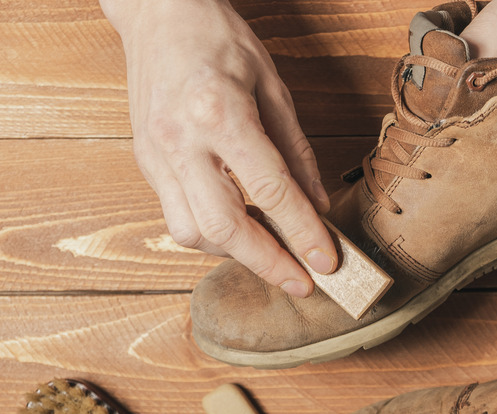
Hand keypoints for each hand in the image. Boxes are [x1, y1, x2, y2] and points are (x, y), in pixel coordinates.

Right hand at [100, 0, 335, 296]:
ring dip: (235, 252)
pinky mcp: (145, 163)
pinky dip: (211, 233)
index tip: (327, 262)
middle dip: (267, 263)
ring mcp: (156, 155)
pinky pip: (177, 215)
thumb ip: (297, 152)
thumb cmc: (219, 39)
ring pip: (191, 232)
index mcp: (220, 115)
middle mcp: (180, 141)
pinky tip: (238, 228)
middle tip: (301, 281)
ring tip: (271, 251)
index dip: (303, 234)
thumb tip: (317, 204)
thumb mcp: (274, 86)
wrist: (159, 13)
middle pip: (223, 228)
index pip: (271, 192)